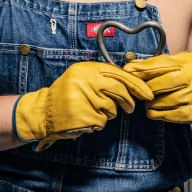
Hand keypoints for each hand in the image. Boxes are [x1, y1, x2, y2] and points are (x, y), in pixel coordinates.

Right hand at [13, 61, 152, 150]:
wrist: (43, 112)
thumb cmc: (67, 94)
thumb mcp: (83, 78)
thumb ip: (104, 78)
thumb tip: (133, 84)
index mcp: (87, 68)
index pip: (119, 74)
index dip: (136, 85)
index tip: (148, 94)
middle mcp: (85, 80)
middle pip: (119, 90)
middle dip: (128, 101)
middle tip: (130, 108)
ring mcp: (83, 98)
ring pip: (112, 108)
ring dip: (108, 113)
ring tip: (93, 110)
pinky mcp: (83, 116)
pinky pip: (102, 122)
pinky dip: (97, 123)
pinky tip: (86, 119)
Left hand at [123, 52, 191, 127]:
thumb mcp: (187, 62)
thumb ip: (163, 62)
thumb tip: (134, 64)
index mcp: (188, 62)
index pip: (158, 65)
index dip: (140, 69)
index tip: (127, 70)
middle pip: (157, 85)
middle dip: (143, 88)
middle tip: (137, 89)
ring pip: (161, 101)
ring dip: (149, 103)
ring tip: (147, 101)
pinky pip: (170, 115)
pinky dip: (158, 114)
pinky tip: (154, 111)